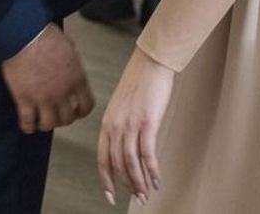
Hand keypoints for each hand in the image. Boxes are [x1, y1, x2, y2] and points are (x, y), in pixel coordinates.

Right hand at [0, 24, 94, 134]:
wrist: (22, 34)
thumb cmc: (45, 35)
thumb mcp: (69, 46)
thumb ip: (72, 62)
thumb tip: (71, 65)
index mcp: (76, 78)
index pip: (86, 105)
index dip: (81, 111)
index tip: (76, 112)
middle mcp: (62, 92)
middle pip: (68, 118)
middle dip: (63, 119)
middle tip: (57, 116)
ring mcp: (43, 98)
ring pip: (49, 124)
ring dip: (46, 125)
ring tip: (41, 122)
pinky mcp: (24, 99)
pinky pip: (28, 121)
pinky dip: (28, 126)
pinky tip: (27, 127)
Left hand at [97, 47, 172, 205]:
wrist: (151, 62)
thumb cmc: (139, 81)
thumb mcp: (122, 106)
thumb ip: (121, 126)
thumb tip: (127, 146)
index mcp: (107, 122)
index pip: (102, 158)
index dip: (106, 180)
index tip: (110, 196)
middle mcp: (115, 126)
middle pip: (117, 165)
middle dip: (127, 186)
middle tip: (138, 198)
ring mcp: (130, 125)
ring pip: (131, 163)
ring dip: (140, 182)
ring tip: (147, 194)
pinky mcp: (147, 123)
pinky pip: (147, 154)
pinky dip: (152, 170)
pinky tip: (157, 179)